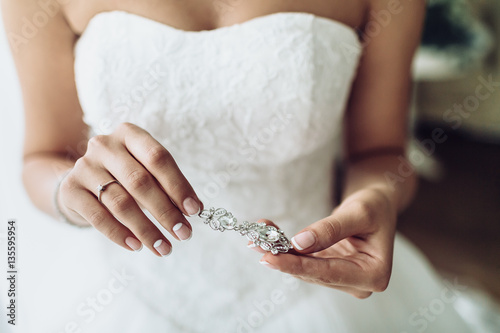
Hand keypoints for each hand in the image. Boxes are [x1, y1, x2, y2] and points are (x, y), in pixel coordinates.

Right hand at [57, 122, 202, 255]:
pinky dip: (119, 234)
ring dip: (146, 229)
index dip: (178, 185)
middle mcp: (105, 145)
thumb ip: (167, 186)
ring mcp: (84, 166)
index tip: (194, 210)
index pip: (158, 158)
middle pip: (140, 181)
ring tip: (163, 247)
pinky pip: (98, 216)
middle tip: (183, 233)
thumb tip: (194, 209)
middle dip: (165, 211)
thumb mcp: (146, 171)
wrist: (80, 181)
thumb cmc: (124, 176)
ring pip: (120, 202)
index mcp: (129, 134)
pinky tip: (137, 246)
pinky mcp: (70, 190)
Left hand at [256, 188, 396, 297]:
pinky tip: (267, 236)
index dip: (297, 265)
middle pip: (313, 273)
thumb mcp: (358, 212)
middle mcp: (358, 283)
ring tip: (257, 237)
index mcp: (374, 275)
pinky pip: (304, 260)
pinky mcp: (330, 270)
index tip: (269, 257)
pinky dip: (285, 248)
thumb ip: (330, 230)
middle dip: (283, 258)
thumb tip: (299, 243)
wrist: (377, 204)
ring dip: (280, 252)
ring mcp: (343, 279)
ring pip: (304, 268)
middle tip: (256, 243)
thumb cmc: (374, 206)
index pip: (328, 272)